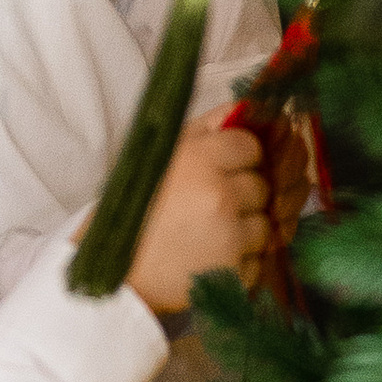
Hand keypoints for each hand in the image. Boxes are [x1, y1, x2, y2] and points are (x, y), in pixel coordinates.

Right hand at [126, 117, 267, 316]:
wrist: (116, 273)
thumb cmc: (138, 210)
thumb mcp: (163, 156)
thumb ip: (206, 127)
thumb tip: (244, 108)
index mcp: (200, 160)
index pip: (251, 146)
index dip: (240, 158)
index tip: (224, 170)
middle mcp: (220, 195)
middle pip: (262, 185)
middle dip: (243, 194)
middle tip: (212, 206)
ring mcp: (230, 236)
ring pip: (266, 223)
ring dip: (245, 229)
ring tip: (211, 233)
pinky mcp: (234, 272)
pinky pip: (259, 259)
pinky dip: (242, 260)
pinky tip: (212, 256)